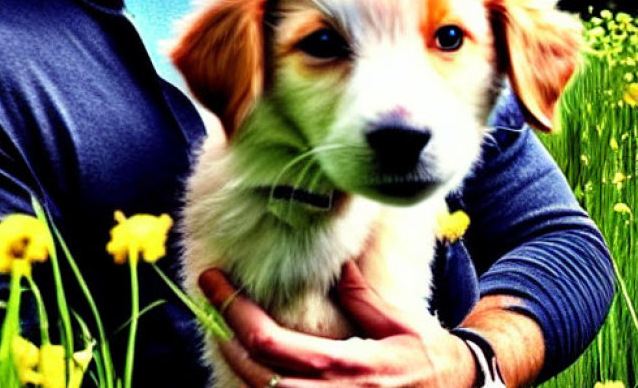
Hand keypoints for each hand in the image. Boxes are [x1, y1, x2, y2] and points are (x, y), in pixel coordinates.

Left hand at [198, 262, 477, 387]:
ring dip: (234, 359)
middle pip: (255, 373)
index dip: (232, 311)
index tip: (213, 279)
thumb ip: (358, 293)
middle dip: (224, 332)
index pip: (269, 344)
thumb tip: (331, 260)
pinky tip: (247, 357)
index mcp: (346, 367)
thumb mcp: (396, 322)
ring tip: (220, 322)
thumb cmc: (429, 357)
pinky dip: (257, 382)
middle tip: (208, 295)